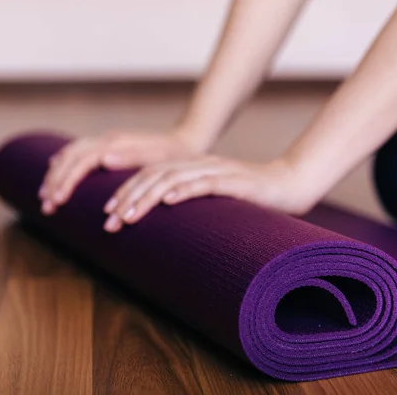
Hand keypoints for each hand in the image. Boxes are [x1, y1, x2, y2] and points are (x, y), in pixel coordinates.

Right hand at [39, 129, 202, 214]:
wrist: (185, 142)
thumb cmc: (175, 155)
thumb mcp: (159, 158)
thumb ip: (132, 157)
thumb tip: (103, 157)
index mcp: (117, 142)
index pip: (82, 160)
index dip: (67, 180)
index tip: (57, 200)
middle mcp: (108, 139)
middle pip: (71, 156)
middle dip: (55, 181)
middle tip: (46, 206)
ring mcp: (107, 140)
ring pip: (72, 152)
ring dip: (57, 174)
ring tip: (45, 195)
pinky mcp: (109, 145)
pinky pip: (79, 152)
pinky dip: (65, 162)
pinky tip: (57, 172)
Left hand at [102, 155, 308, 232]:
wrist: (289, 185)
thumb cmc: (251, 201)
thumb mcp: (214, 204)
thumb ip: (192, 209)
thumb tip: (166, 231)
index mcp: (191, 169)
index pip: (150, 175)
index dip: (126, 192)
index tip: (106, 214)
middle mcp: (200, 165)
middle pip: (154, 175)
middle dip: (127, 198)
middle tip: (108, 222)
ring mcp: (217, 171)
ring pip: (173, 178)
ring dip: (147, 197)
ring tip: (128, 216)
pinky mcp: (236, 181)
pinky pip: (205, 183)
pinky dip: (184, 190)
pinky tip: (168, 201)